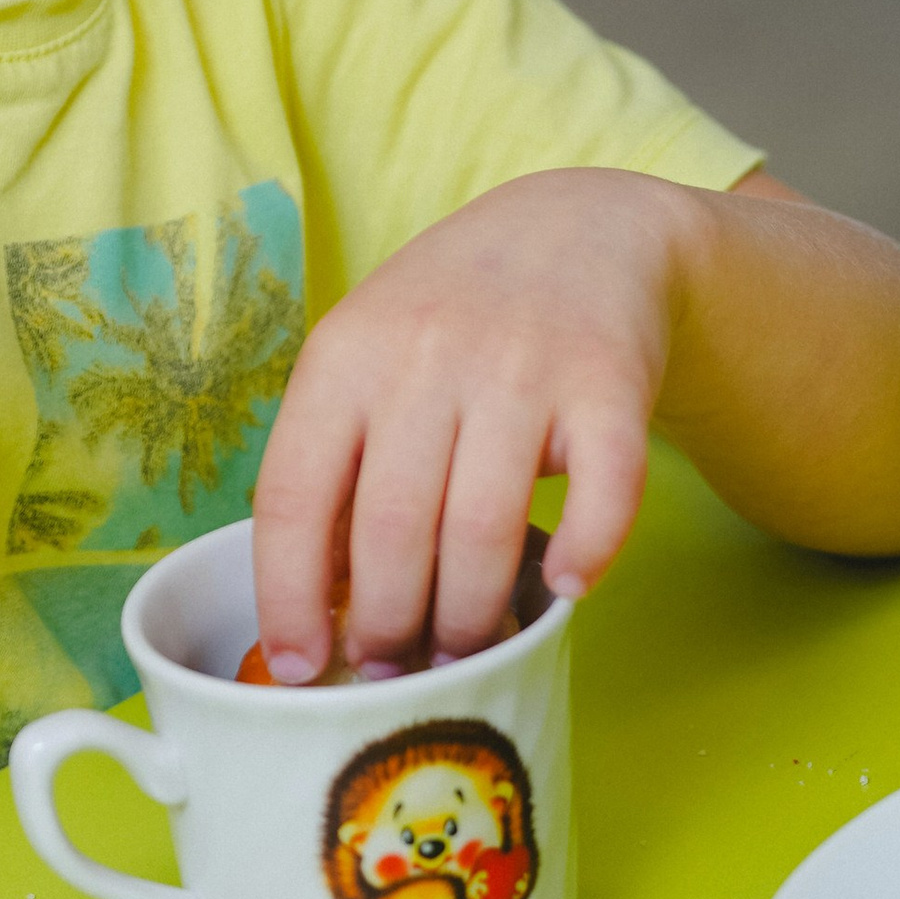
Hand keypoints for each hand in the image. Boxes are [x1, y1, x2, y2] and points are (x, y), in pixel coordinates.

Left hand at [251, 168, 686, 678]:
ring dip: (472, 615)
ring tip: (467, 648)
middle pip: (391, 531)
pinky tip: (566, 586)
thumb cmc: (448, 319)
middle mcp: (426, 356)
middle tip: (398, 668)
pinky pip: (600, 495)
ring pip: (484, 530)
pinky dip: (584, 555)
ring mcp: (522, 367)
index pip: (293, 496)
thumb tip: (314, 606)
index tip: (302, 668)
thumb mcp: (365, 360)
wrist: (579, 230)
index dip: (289, 597)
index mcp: (344, 357)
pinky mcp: (610, 382)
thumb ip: (336, 462)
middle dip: (388, 626)